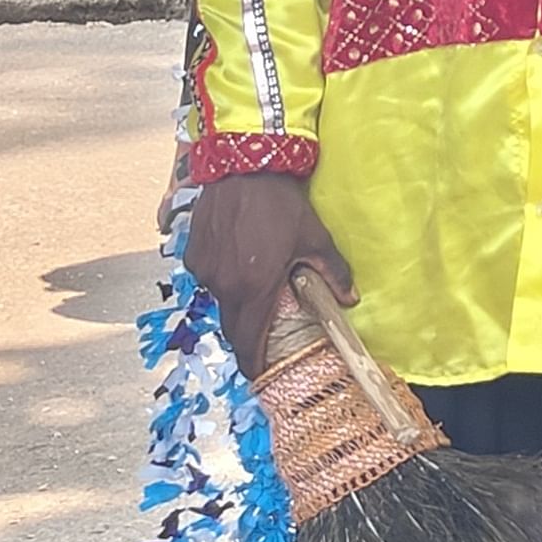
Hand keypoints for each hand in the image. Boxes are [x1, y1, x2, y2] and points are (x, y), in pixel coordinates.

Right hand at [186, 169, 350, 371]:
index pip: (248, 340)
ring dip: (237, 301)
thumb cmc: (283, 205)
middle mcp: (222, 285)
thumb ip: (332, 273)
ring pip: (220, 300)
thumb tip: (350, 300)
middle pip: (232, 325)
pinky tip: (241, 261)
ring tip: (256, 287)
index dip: (253, 361)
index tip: (259, 373)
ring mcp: (203, 270)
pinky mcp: (192, 255)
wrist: (244, 168)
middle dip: (247, 334)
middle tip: (262, 337)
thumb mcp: (315, 238)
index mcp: (254, 288)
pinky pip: (209, 277)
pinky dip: (224, 278)